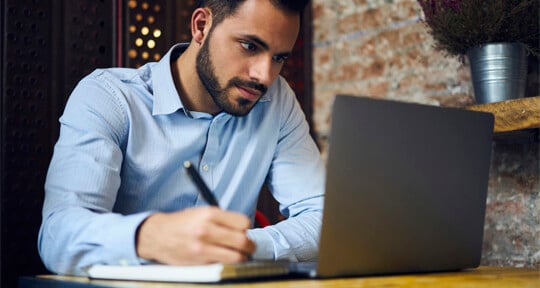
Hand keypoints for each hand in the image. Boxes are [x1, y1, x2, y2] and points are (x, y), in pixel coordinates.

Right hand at [136, 207, 255, 264]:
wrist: (157, 236)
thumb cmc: (181, 223)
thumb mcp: (201, 212)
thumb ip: (222, 219)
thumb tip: (243, 228)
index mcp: (209, 214)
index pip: (243, 222)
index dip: (246, 228)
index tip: (244, 230)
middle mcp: (206, 229)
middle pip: (243, 241)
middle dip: (250, 245)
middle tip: (249, 246)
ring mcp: (202, 247)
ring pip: (236, 256)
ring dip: (242, 257)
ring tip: (239, 254)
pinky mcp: (199, 262)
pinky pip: (223, 264)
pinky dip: (227, 263)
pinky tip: (223, 258)